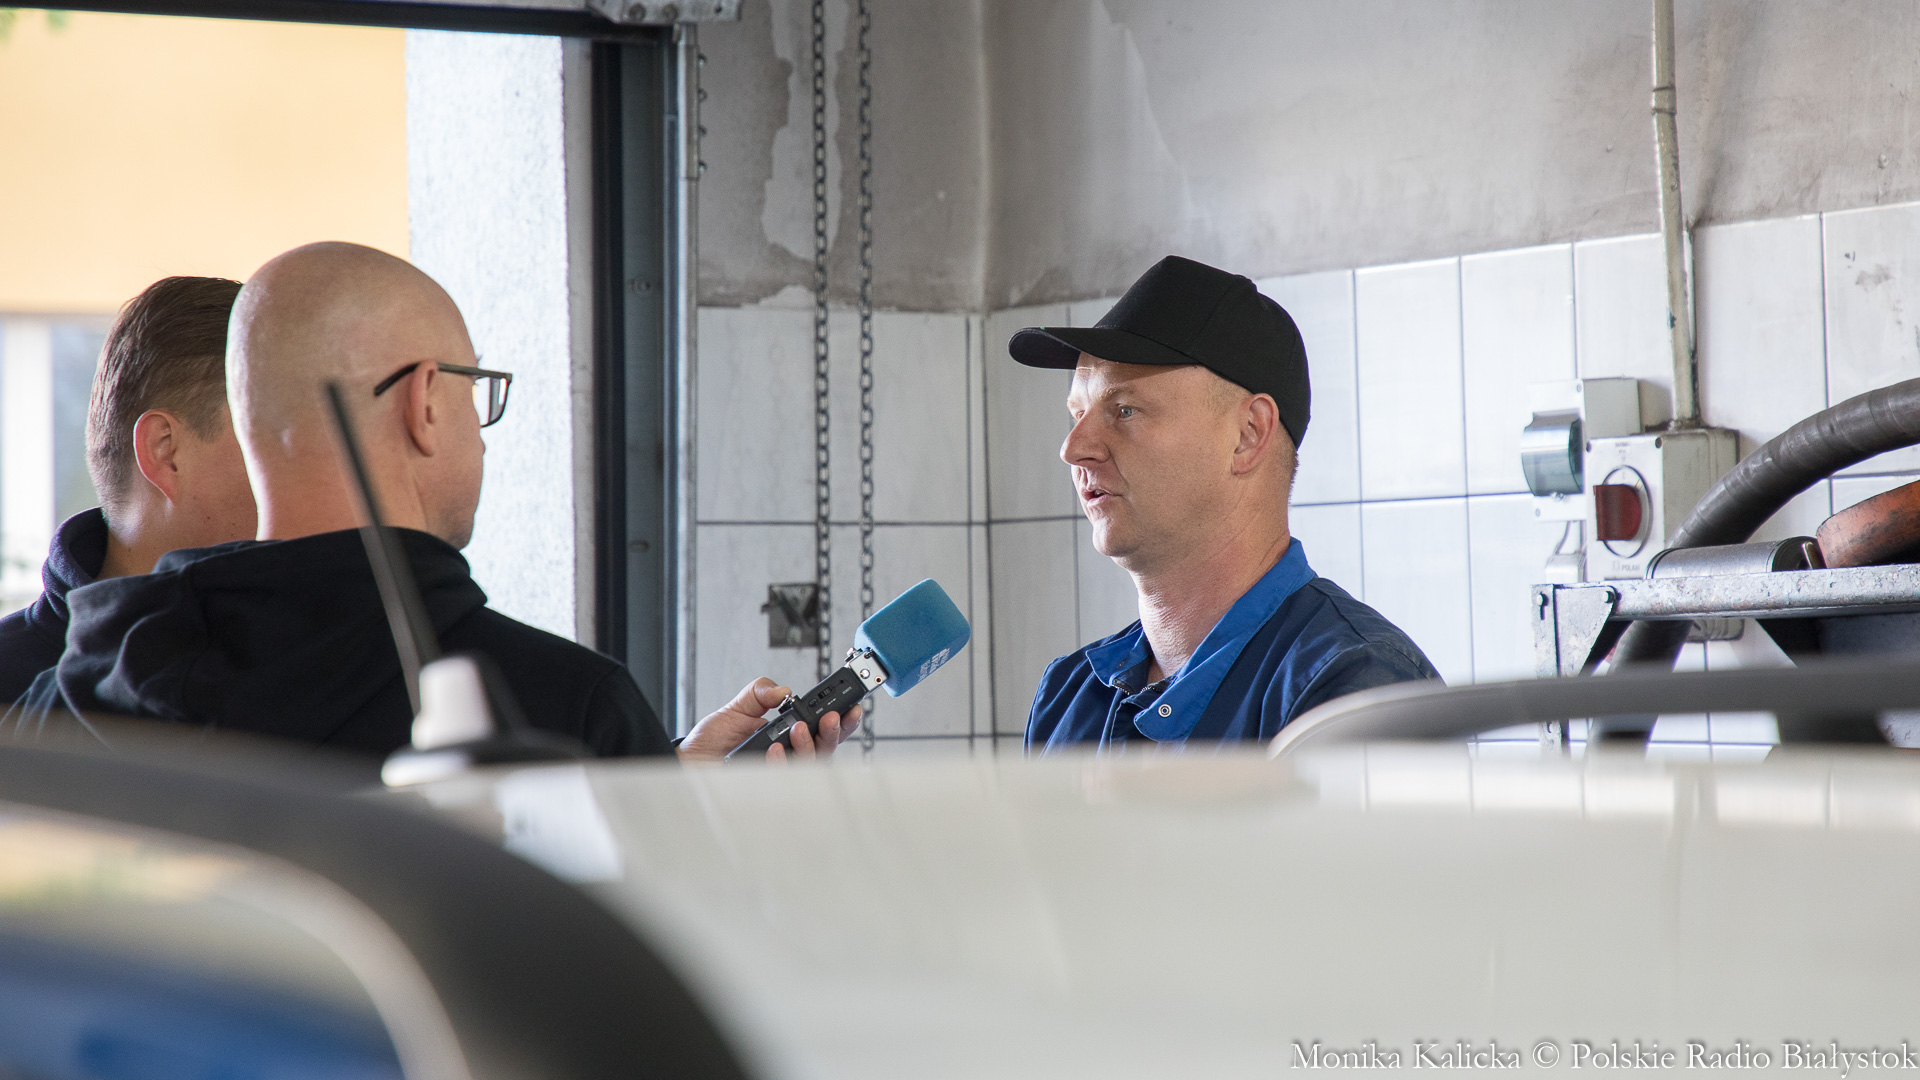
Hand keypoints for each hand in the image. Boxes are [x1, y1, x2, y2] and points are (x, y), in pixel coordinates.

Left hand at [676, 677, 862, 763]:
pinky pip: (784, 779)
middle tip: (829, 718)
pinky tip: (774, 750)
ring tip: (795, 728)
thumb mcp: (738, 706)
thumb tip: (782, 690)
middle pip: (825, 750)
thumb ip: (760, 692)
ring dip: (808, 745)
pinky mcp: (766, 787)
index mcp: (788, 735)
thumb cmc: (712, 739)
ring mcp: (778, 773)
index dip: (842, 722)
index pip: (822, 730)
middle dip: (832, 733)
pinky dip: (781, 763)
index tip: (851, 708)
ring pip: (809, 766)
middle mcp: (788, 756)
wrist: (689, 759)